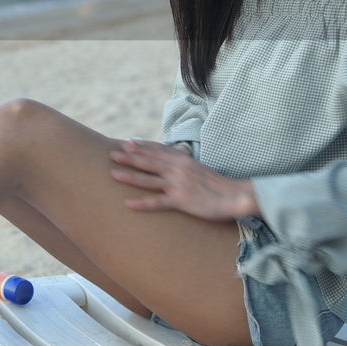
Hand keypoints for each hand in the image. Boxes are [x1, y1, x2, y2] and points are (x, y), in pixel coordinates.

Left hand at [109, 139, 257, 220]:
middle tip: (111, 153)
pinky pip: (158, 202)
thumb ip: (184, 162)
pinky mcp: (181, 201)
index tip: (126, 142)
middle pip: (149, 161)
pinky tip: (128, 203)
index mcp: (182, 160)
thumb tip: (174, 158)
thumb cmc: (217, 183)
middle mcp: (177, 169)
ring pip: (149, 179)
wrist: (235, 195)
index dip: (141, 146)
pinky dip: (142, 203)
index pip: (157, 150)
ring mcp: (178, 185)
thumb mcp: (199, 167)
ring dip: (130, 176)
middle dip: (129, 157)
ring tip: (113, 174)